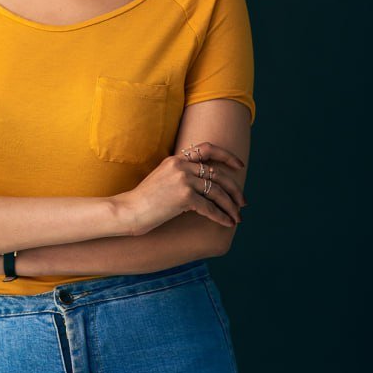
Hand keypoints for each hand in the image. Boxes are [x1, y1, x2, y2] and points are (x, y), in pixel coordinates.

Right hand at [113, 141, 247, 235]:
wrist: (129, 210)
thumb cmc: (144, 200)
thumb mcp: (162, 179)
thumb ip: (182, 175)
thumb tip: (206, 185)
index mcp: (176, 159)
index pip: (207, 149)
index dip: (226, 156)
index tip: (239, 166)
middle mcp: (181, 166)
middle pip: (218, 174)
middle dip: (234, 189)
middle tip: (243, 202)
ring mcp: (183, 180)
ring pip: (217, 192)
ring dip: (230, 206)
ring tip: (237, 217)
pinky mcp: (184, 197)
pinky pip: (210, 208)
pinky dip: (221, 216)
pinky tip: (227, 223)